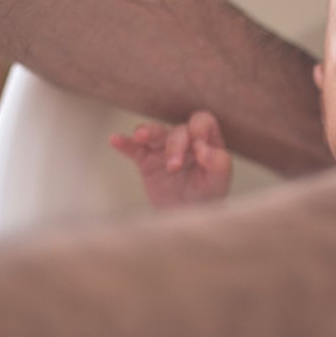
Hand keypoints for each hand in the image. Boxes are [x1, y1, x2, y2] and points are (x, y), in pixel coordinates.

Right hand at [110, 111, 231, 208]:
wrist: (187, 215)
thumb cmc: (209, 193)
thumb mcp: (220, 180)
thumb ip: (218, 162)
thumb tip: (203, 149)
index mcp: (206, 140)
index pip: (202, 121)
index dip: (200, 128)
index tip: (199, 148)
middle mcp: (185, 140)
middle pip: (178, 130)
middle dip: (176, 145)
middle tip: (174, 166)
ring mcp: (163, 149)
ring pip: (154, 133)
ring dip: (149, 133)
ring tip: (141, 135)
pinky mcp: (145, 161)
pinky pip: (133, 149)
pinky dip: (124, 143)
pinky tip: (115, 140)